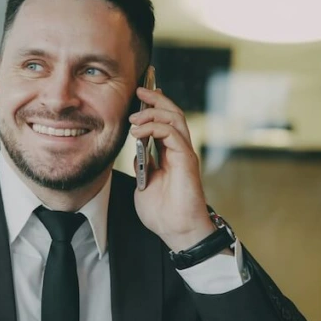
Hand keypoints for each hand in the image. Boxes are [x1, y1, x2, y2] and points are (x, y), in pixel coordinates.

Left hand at [128, 87, 215, 251]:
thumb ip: (142, 165)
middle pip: (172, 113)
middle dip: (156, 98)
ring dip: (154, 110)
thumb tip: (137, 151)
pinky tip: (138, 131)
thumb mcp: (144, 184)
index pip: (164, 122)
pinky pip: (172, 134)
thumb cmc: (162, 213)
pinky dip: (154, 127)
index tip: (138, 96)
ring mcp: (184, 153)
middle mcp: (179, 150)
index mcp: (170, 155)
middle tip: (139, 90)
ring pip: (175, 118)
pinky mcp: (186, 159)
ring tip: (134, 115)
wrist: (176, 231)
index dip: (153, 106)